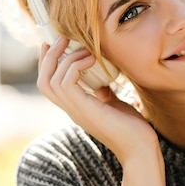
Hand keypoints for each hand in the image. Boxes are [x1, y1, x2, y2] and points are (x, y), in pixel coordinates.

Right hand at [37, 37, 157, 164]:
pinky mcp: (84, 110)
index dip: (47, 62)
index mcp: (75, 107)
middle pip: (43, 80)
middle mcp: (70, 109)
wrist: (140, 147)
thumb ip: (103, 93)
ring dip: (65, 58)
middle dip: (49, 56)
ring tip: (84, 48)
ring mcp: (75, 111)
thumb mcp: (113, 104)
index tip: (55, 43)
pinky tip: (92, 59)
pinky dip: (75, 66)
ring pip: (50, 81)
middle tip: (63, 38)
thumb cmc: (131, 127)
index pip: (48, 84)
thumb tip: (102, 83)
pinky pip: (66, 82)